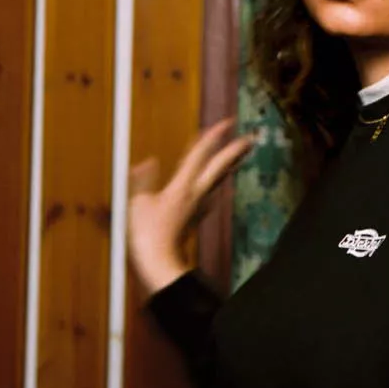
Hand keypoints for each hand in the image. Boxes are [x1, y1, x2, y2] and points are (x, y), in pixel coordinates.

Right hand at [127, 117, 254, 296]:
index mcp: (182, 185)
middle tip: (250, 137)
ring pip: (219, 180)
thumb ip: (142, 180)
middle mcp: (196, 193)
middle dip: (235, 150)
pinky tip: (220, 188)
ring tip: (240, 156)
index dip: (214, 136)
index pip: (201, 154)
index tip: (228, 122)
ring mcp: (198, 206)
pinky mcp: (196, 217)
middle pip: (220, 166)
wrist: (161, 265)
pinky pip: (211, 196)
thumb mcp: (137, 203)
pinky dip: (217, 186)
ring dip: (230, 165)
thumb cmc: (149, 236)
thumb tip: (147, 162)